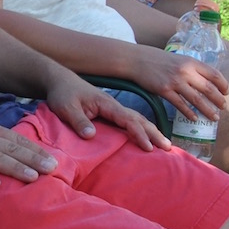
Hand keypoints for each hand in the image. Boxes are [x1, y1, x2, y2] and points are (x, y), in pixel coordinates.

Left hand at [45, 73, 169, 151]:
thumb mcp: (66, 107)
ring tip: (164, 144)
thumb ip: (78, 121)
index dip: (138, 133)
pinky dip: (141, 129)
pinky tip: (146, 138)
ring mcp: (113, 109)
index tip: (147, 147)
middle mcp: (114, 106)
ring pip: (137, 119)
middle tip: (168, 147)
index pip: (127, 119)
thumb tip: (91, 136)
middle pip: (138, 119)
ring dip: (151, 131)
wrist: (61, 81)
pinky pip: (129, 122)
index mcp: (106, 104)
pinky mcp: (110, 113)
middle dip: (153, 132)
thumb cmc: (63, 94)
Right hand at [134, 47, 227, 124]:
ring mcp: (175, 81)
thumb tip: (206, 82)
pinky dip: (189, 113)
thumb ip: (192, 69)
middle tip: (223, 108)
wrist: (138, 60)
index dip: (223, 85)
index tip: (226, 92)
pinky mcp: (164, 90)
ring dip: (208, 110)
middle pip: (208, 89)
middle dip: (218, 100)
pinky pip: (180, 105)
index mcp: (191, 62)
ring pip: (197, 99)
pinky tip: (194, 118)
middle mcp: (185, 71)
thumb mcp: (179, 60)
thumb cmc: (159, 60)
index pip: (214, 74)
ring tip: (214, 117)